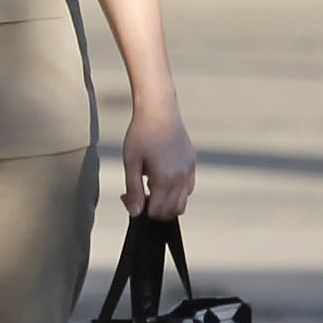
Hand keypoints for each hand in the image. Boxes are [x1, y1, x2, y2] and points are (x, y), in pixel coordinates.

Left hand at [121, 101, 195, 219]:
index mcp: (164, 179)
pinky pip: (188, 188)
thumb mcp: (131, 162)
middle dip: (154, 210)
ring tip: (150, 186)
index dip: (141, 211)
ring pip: (182, 202)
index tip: (130, 198)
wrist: (159, 109)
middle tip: (139, 194)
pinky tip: (163, 178)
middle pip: (171, 211)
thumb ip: (133, 190)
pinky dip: (176, 191)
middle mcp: (181, 178)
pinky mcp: (192, 163)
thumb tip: (135, 213)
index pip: (156, 212)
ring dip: (166, 202)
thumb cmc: (141, 133)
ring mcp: (189, 170)